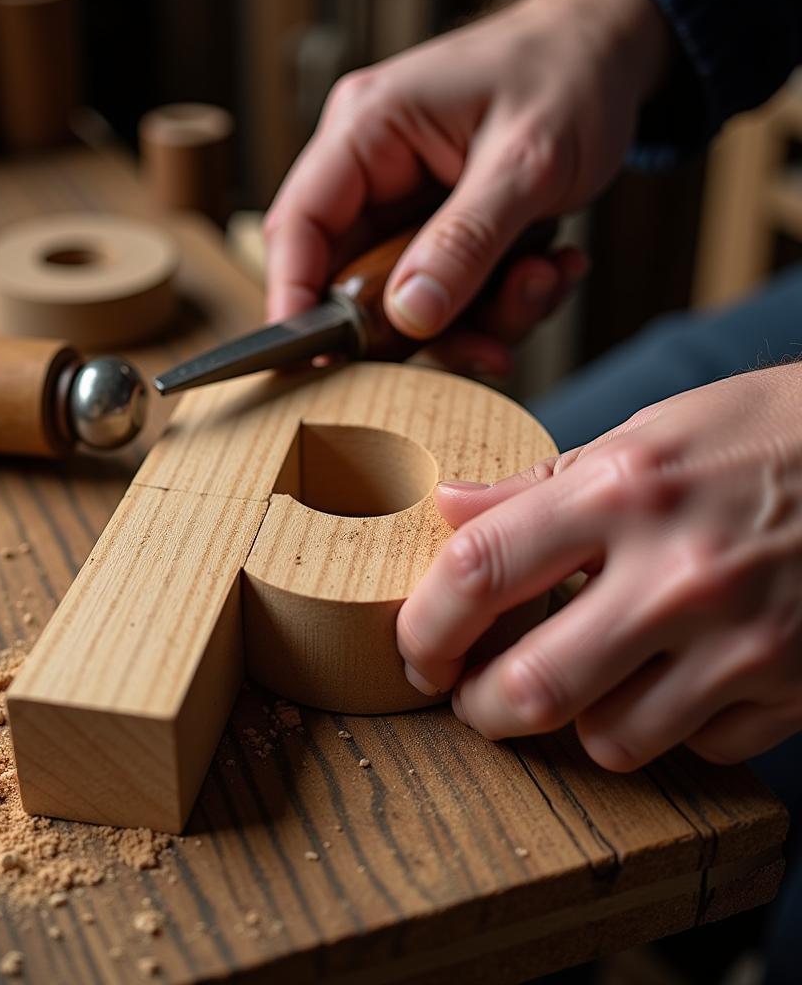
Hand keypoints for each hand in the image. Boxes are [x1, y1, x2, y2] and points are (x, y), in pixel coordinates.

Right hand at [263, 0, 669, 373]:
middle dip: (425, 325)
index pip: (300, 224)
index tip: (315, 361)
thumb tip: (410, 314)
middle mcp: (376, 173)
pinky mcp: (442, 234)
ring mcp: (408, 207)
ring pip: (410, 303)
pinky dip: (503, 302)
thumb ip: (467, 240)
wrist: (612, 55)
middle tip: (490, 344)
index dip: (294, 297)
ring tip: (544, 280)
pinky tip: (553, 269)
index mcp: (369, 129)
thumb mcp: (525, 160)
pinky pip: (451, 295)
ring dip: (481, 316)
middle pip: (354, 281)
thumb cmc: (568, 73)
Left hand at [397, 365, 801, 769]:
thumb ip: (538, 483)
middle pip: (531, 687)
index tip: (415, 648)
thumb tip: (448, 507)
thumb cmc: (765, 433)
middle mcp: (679, 573)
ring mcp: (744, 641)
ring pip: (609, 739)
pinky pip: (695, 747)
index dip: (425, 623)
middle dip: (478, 706)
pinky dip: (666, 725)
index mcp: (624, 490)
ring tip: (577, 681)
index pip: (480, 569)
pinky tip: (670, 680)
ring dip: (575, 719)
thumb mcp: (648, 432)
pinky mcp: (794, 689)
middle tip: (471, 694)